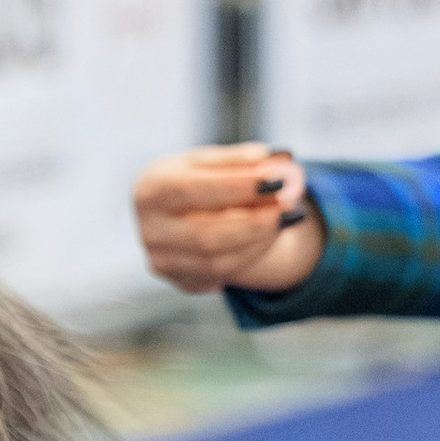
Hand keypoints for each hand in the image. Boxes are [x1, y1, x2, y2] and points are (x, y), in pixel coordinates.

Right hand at [134, 143, 323, 298]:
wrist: (177, 212)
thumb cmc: (197, 181)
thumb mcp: (212, 162)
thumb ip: (242, 160)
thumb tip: (277, 164)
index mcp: (150, 189)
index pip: (189, 189)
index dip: (232, 186)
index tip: (273, 179)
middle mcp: (149, 229)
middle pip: (204, 233)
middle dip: (254, 220)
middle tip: (289, 203)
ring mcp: (162, 260)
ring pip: (217, 260)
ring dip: (259, 239)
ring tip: (283, 217)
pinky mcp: (182, 280)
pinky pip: (224, 274)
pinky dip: (252, 254)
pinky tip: (267, 235)